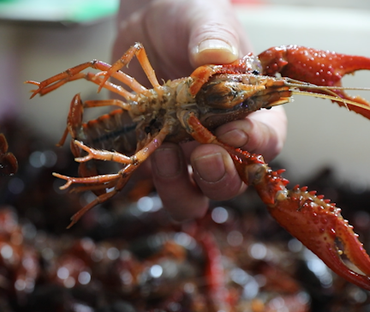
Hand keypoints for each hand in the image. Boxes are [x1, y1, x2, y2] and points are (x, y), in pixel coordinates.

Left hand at [114, 0, 286, 220]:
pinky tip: (142, 147)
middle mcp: (221, 139)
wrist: (144, 26)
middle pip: (233, 181)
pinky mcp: (153, 155)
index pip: (267, 139)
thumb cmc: (186, 17)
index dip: (255, 144)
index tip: (232, 131)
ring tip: (165, 154)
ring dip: (180, 188)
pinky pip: (152, 183)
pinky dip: (147, 176)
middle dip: (220, 176)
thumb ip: (212, 35)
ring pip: (192, 196)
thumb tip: (217, 55)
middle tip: (203, 155)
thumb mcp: (203, 18)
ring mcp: (185, 152)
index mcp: (251, 109)